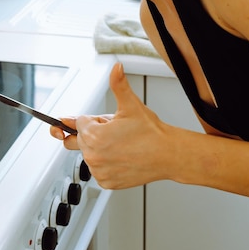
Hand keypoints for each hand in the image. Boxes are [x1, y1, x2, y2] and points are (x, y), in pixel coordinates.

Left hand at [68, 62, 174, 188]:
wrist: (168, 155)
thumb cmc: (151, 132)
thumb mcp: (131, 105)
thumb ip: (119, 84)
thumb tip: (116, 67)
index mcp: (94, 135)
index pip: (80, 122)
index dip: (97, 120)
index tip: (110, 123)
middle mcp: (92, 155)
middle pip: (82, 138)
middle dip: (95, 133)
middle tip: (118, 133)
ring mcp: (99, 170)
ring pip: (89, 154)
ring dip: (100, 148)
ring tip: (122, 145)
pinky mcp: (105, 182)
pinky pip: (98, 168)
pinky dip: (106, 163)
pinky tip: (121, 157)